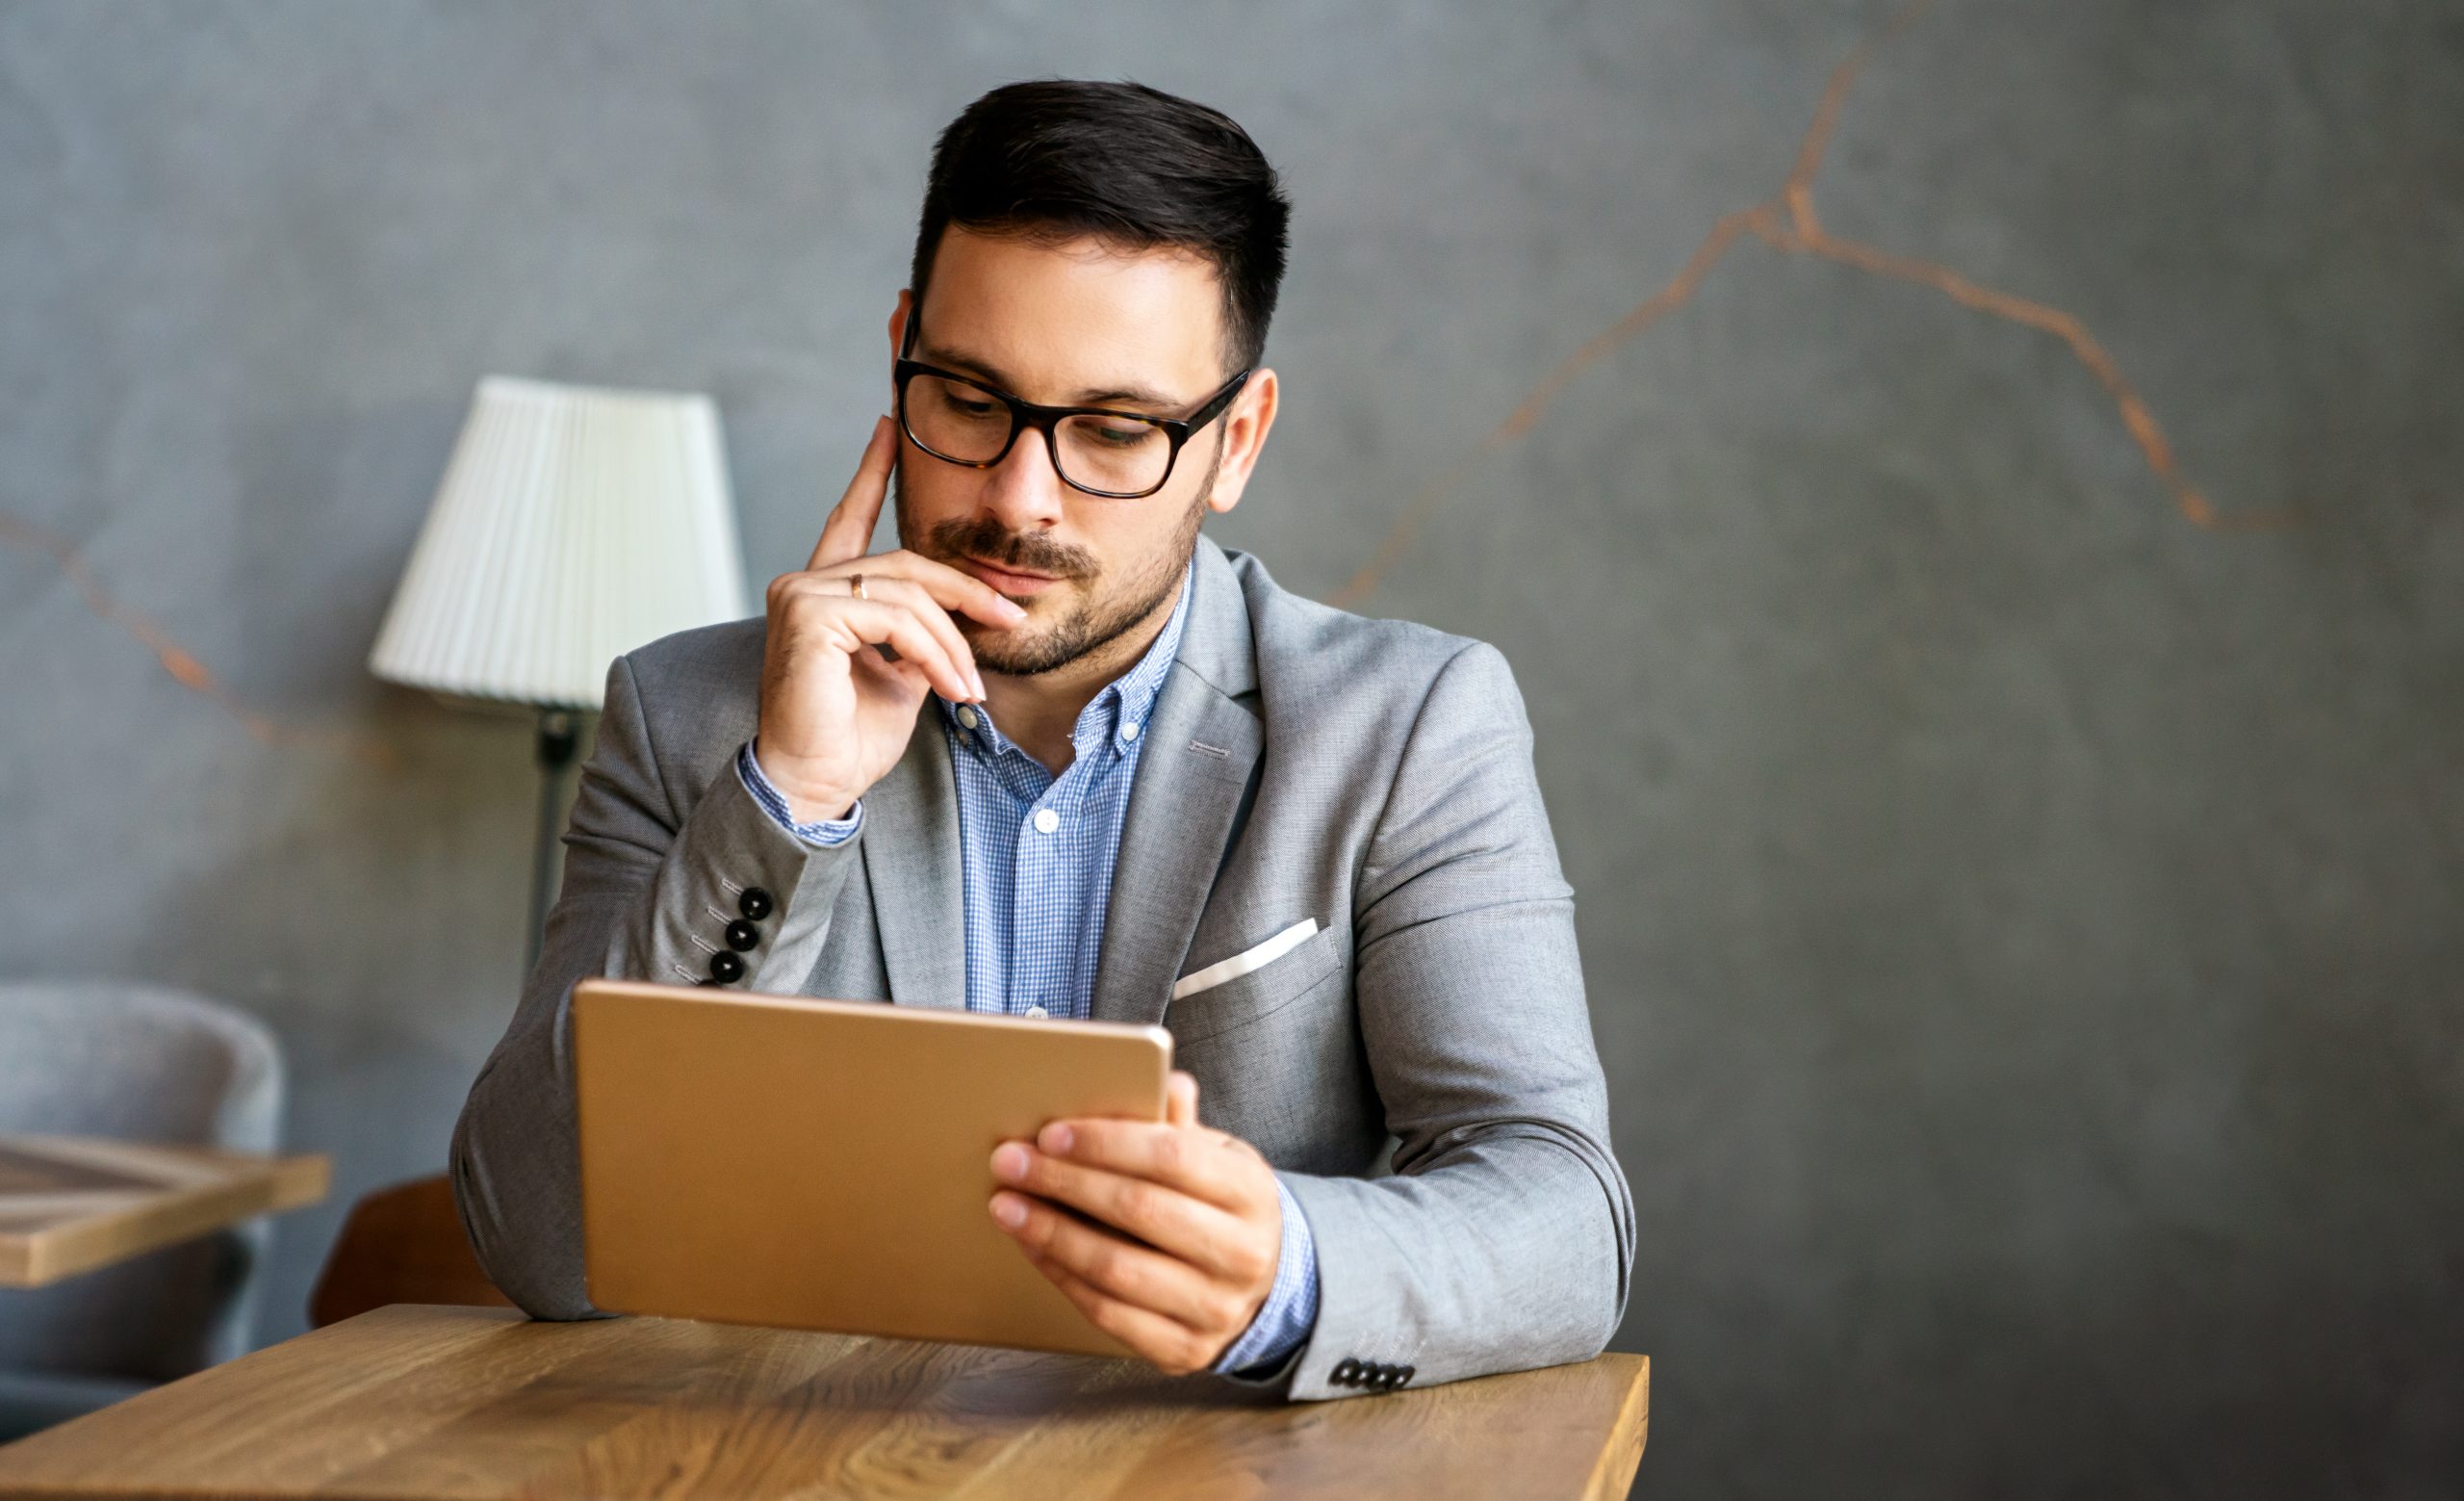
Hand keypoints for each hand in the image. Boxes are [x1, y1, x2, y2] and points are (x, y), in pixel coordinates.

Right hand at [753, 415, 1027, 819]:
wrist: (816, 783)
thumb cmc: (851, 739)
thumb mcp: (903, 675)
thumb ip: (921, 634)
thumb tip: (963, 616)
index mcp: (825, 593)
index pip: (849, 519)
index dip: (870, 473)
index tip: (888, 428)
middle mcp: (806, 585)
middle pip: (907, 564)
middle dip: (966, 591)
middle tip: (1010, 620)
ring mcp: (802, 595)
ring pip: (909, 594)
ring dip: (955, 643)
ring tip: (972, 688)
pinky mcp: (807, 615)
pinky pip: (896, 618)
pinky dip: (934, 653)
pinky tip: (950, 687)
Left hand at [987, 1070, 1283, 1375]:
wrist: (1261, 1285)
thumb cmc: (1221, 1206)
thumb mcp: (1217, 1157)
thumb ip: (1180, 1123)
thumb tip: (1158, 1079)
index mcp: (1250, 1192)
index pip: (1172, 1157)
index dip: (1105, 1143)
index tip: (1051, 1133)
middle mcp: (1241, 1254)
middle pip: (1139, 1210)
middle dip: (1064, 1182)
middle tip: (1011, 1163)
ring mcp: (1214, 1308)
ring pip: (1116, 1268)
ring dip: (1050, 1233)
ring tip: (1007, 1206)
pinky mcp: (1184, 1349)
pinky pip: (1108, 1313)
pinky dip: (1062, 1277)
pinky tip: (1034, 1248)